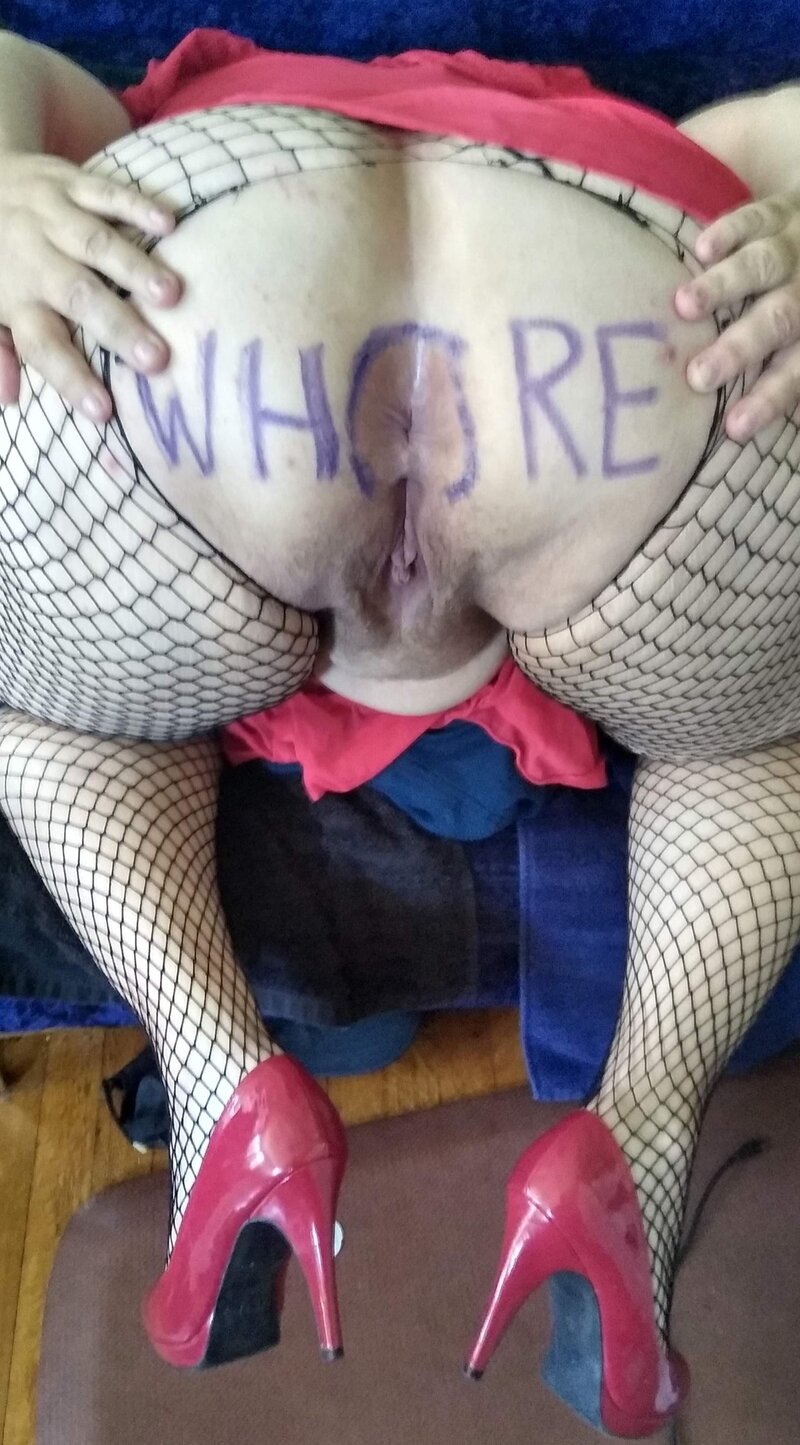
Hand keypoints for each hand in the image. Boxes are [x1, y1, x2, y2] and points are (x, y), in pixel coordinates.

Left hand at [0, 151, 181, 420]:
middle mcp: (32, 258)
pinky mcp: (69, 180)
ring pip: (95, 243)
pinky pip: (105, 191)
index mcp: (14, 299)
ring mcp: (51, 216)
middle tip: (157, 358)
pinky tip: (170, 225)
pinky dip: (137, 205)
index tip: (104, 410)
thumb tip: (9, 399)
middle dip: (117, 327)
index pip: (42, 345)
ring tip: (173, 295)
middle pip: (77, 295)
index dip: (71, 377)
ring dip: (135, 269)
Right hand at [674, 190, 799, 441]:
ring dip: (723, 287)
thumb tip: (731, 428)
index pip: (794, 372)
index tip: (732, 429)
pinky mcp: (778, 210)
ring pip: (762, 266)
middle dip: (738, 349)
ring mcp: (793, 246)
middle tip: (698, 376)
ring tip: (685, 306)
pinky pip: (754, 216)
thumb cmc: (797, 309)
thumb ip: (780, 374)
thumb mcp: (799, 345)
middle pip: (778, 320)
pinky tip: (701, 251)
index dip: (767, 400)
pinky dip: (729, 232)